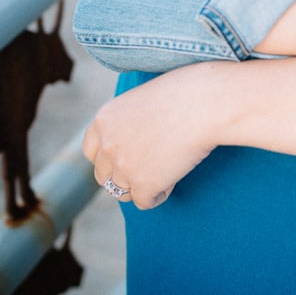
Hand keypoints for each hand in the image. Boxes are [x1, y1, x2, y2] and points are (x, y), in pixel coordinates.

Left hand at [82, 69, 217, 209]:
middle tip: (150, 167)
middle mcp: (107, 146)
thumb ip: (131, 121)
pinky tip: (173, 180)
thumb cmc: (186, 93)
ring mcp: (123, 168)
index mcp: (104, 120)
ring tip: (165, 173)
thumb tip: (138, 140)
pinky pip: (145, 201)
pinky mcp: (144, 185)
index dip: (110, 157)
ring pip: (122, 192)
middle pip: (104, 176)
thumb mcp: (145, 100)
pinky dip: (159, 194)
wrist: (204, 104)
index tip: (129, 156)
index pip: (91, 151)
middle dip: (124, 174)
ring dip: (141, 186)